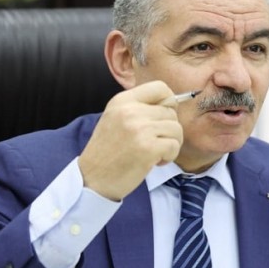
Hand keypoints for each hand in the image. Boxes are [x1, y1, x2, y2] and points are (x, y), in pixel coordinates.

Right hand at [79, 81, 183, 200]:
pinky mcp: (148, 148)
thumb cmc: (107, 152)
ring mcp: (140, 129)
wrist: (92, 179)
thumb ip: (138, 108)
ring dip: (171, 143)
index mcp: (122, 101)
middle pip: (171, 111)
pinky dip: (169, 156)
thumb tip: (170, 104)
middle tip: (155, 142)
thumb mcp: (115, 119)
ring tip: (155, 153)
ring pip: (176, 128)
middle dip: (168, 129)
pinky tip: (154, 162)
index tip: (162, 118)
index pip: (160, 88)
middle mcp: (130, 111)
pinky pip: (174, 145)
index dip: (168, 102)